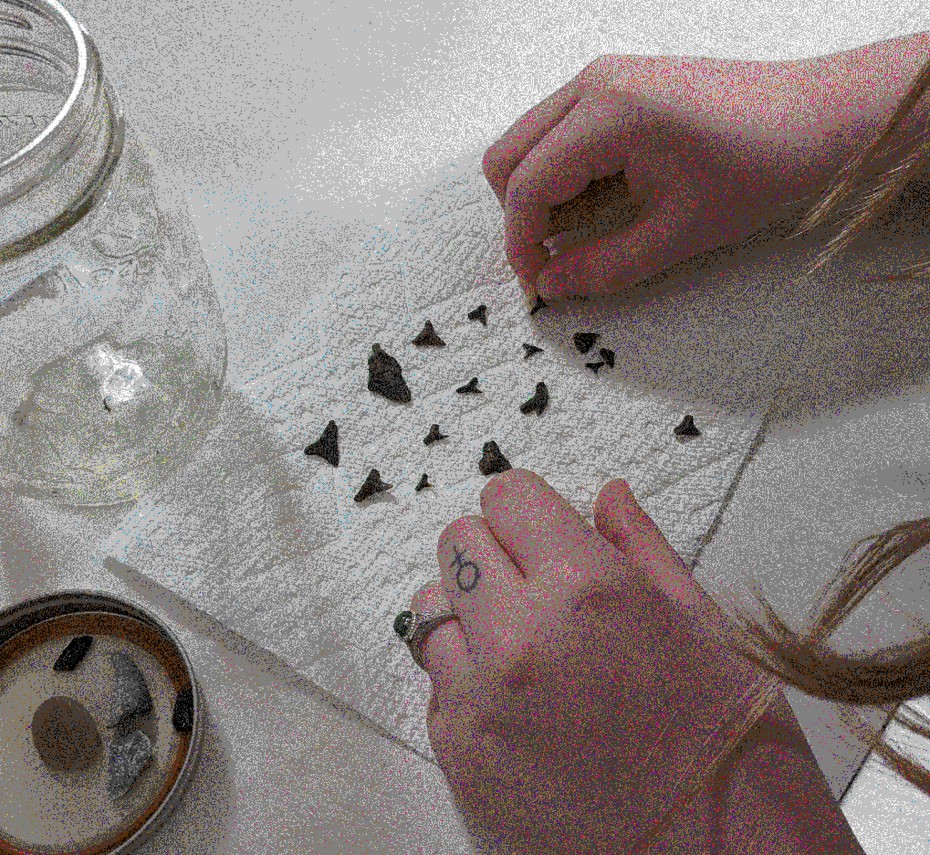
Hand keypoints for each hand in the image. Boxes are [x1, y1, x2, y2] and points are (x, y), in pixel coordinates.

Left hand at [411, 469, 770, 852]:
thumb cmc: (729, 752)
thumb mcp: (705, 627)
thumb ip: (641, 546)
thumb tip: (607, 494)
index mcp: (587, 588)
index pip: (507, 496)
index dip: (528, 510)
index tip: (543, 530)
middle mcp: (520, 635)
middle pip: (458, 541)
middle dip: (495, 551)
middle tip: (535, 584)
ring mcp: (480, 698)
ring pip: (432, 607)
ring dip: (470, 611)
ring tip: (524, 645)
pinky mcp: (459, 753)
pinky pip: (436, 679)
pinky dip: (465, 676)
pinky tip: (520, 701)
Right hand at [482, 53, 826, 300]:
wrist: (820, 115)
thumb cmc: (761, 168)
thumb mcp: (678, 233)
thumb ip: (603, 266)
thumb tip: (550, 284)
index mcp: (606, 114)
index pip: (526, 185)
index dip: (521, 244)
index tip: (538, 285)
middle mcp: (593, 83)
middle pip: (507, 156)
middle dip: (521, 216)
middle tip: (556, 258)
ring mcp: (604, 77)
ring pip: (528, 141)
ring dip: (540, 194)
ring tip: (586, 230)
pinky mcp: (618, 83)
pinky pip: (558, 131)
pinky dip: (562, 172)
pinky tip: (604, 198)